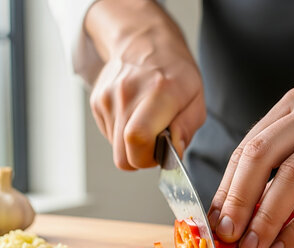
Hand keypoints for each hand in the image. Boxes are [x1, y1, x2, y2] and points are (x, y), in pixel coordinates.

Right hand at [86, 0, 204, 169]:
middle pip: (122, 155)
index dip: (148, 157)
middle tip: (155, 142)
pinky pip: (109, 135)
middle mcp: (128, 94)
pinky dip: (122, 133)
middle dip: (141, 158)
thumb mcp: (196, 99)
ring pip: (115, 148)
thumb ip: (186, 129)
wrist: (144, 43)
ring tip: (146, 122)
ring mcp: (108, 98)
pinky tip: (133, 115)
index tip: (160, 152)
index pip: (137, 139)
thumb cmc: (174, 72)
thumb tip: (173, 152)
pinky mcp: (97, 102)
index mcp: (158, 92)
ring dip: (131, 145)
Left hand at [208, 88, 293, 247]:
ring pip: (290, 178)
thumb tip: (241, 221)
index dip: (228, 186)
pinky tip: (284, 247)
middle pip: (261, 156)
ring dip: (265, 219)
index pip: (248, 146)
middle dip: (238, 201)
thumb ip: (282, 177)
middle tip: (227, 236)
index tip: (215, 220)